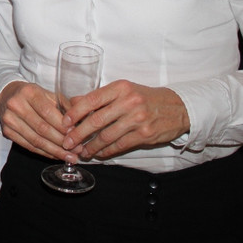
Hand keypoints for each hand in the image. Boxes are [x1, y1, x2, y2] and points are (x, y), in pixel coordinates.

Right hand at [0, 80, 74, 161]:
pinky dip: (44, 153)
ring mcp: (10, 119)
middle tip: (77, 150)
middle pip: (42, 128)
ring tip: (70, 157)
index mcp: (29, 92)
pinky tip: (56, 155)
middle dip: (61, 141)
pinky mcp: (7, 131)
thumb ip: (64, 106)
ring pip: (35, 140)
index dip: (62, 126)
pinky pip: (28, 146)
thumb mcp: (48, 93)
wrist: (7, 95)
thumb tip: (80, 123)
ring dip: (55, 151)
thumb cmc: (33, 95)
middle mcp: (16, 105)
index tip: (75, 134)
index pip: (47, 112)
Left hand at [65, 80, 189, 159]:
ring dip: (91, 146)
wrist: (177, 107)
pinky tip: (99, 153)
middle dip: (78, 134)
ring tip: (82, 151)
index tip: (64, 123)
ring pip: (107, 136)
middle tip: (67, 142)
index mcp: (120, 88)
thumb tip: (73, 103)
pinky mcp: (145, 134)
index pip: (91, 100)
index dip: (75, 113)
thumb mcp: (123, 90)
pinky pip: (120, 145)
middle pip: (96, 120)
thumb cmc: (145, 98)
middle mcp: (128, 102)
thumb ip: (100, 97)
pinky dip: (106, 151)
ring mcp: (138, 119)